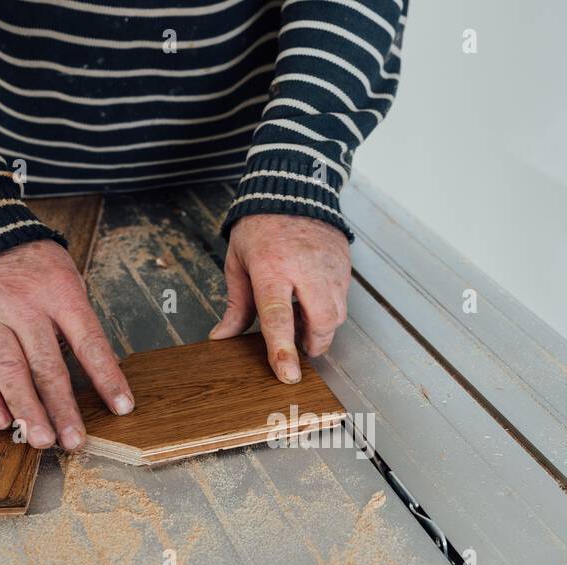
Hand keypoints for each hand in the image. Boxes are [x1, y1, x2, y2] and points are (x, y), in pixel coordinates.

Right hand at [0, 240, 133, 450]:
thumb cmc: (30, 261)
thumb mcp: (66, 278)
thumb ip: (78, 321)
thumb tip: (99, 368)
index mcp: (59, 293)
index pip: (89, 342)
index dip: (107, 377)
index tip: (123, 407)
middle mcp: (23, 306)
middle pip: (46, 364)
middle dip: (62, 408)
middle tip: (75, 440)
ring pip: (9, 371)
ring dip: (26, 410)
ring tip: (40, 439)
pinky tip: (1, 421)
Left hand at [211, 214, 350, 382]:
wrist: (292, 190)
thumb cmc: (261, 227)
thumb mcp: (238, 263)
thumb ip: (235, 304)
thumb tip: (222, 337)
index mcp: (271, 269)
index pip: (279, 317)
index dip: (283, 349)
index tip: (287, 373)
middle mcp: (305, 269)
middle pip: (321, 322)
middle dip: (314, 344)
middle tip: (301, 347)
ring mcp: (329, 267)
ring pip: (337, 315)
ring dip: (322, 328)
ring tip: (305, 318)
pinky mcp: (343, 266)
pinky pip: (343, 299)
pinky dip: (330, 309)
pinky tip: (314, 301)